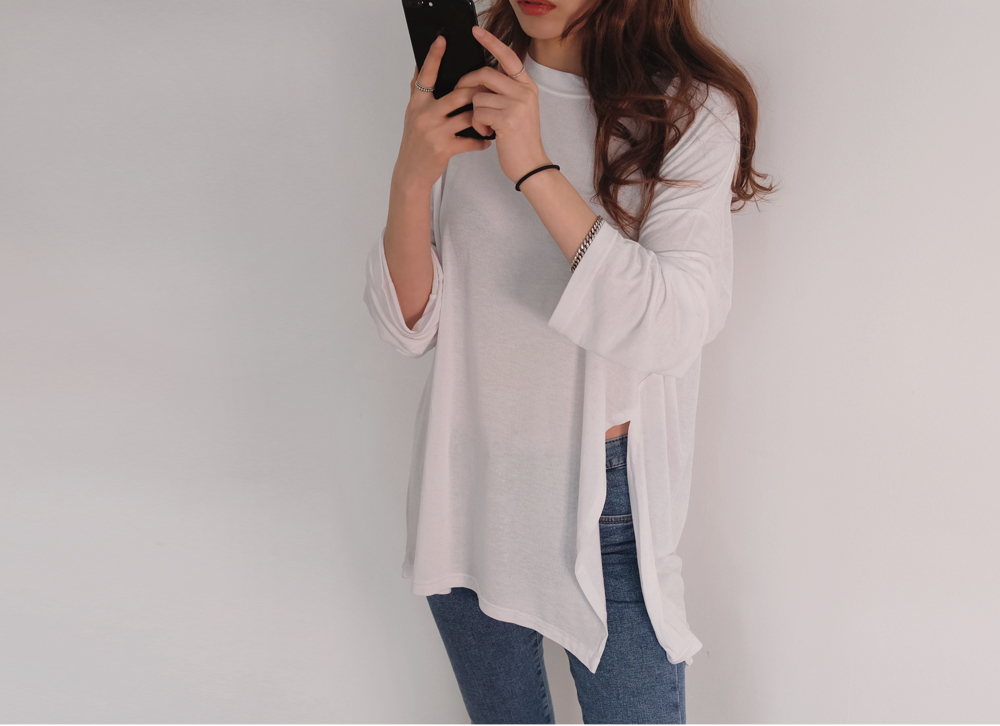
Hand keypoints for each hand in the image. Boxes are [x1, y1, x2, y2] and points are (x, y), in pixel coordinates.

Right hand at [393, 35, 492, 191]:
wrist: (411, 172)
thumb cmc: (415, 142)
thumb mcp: (413, 114)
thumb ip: (419, 92)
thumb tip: (420, 65)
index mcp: (417, 103)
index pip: (426, 75)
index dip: (434, 56)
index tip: (443, 39)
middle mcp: (424, 114)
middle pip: (458, 94)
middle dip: (478, 92)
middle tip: (492, 90)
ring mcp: (434, 131)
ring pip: (468, 116)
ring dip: (483, 117)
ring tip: (493, 118)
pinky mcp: (444, 148)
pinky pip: (471, 140)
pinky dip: (482, 140)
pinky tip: (487, 140)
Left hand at [455, 25, 551, 184]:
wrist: (531, 166)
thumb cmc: (519, 140)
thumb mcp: (517, 110)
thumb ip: (504, 91)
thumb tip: (479, 77)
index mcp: (527, 86)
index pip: (508, 56)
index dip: (491, 42)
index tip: (476, 31)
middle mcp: (524, 91)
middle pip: (485, 73)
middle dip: (467, 84)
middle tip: (461, 93)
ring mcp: (517, 104)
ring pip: (478, 96)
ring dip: (475, 113)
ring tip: (485, 126)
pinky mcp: (507, 118)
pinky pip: (479, 112)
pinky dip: (478, 125)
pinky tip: (487, 134)